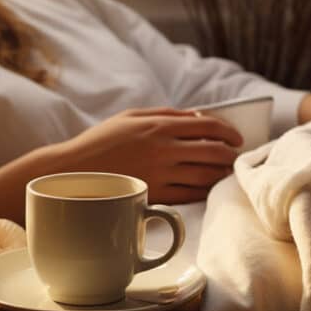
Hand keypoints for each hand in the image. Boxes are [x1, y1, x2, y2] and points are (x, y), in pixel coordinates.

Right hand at [51, 107, 243, 203]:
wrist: (74, 172)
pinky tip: (209, 188)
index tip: (236, 137)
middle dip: (230, 154)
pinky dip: (205, 191)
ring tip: (226, 172)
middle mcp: (164, 151)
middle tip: (236, 156)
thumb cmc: (102, 141)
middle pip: (212, 152)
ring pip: (205, 176)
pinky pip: (191, 195)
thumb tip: (198, 117)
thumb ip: (166, 114)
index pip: (207, 127)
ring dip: (222, 174)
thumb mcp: (131, 117)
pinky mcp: (156, 196)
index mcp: (159, 127)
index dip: (228, 131)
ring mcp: (161, 175)